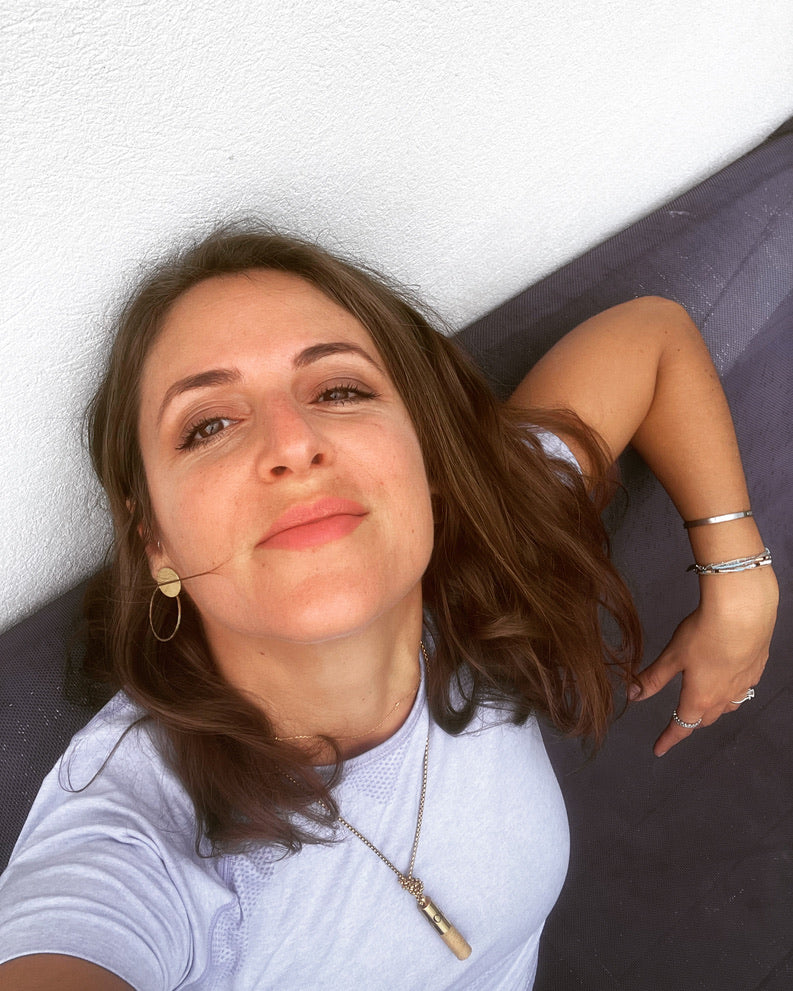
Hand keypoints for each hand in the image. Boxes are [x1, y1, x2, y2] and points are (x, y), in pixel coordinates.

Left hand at [631, 566, 778, 755]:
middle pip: (705, 719)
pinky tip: (728, 679)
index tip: (659, 749)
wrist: (744, 613)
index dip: (668, 738)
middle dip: (690, 723)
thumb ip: (653, 678)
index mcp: (700, 698)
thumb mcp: (672, 656)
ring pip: (727, 707)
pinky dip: (731, 692)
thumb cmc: (705, 634)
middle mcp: (724, 697)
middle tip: (679, 721)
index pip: (681, 726)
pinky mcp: (756, 670)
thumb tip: (632, 695)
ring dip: (713, 710)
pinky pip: (743, 690)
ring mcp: (744, 685)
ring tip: (704, 704)